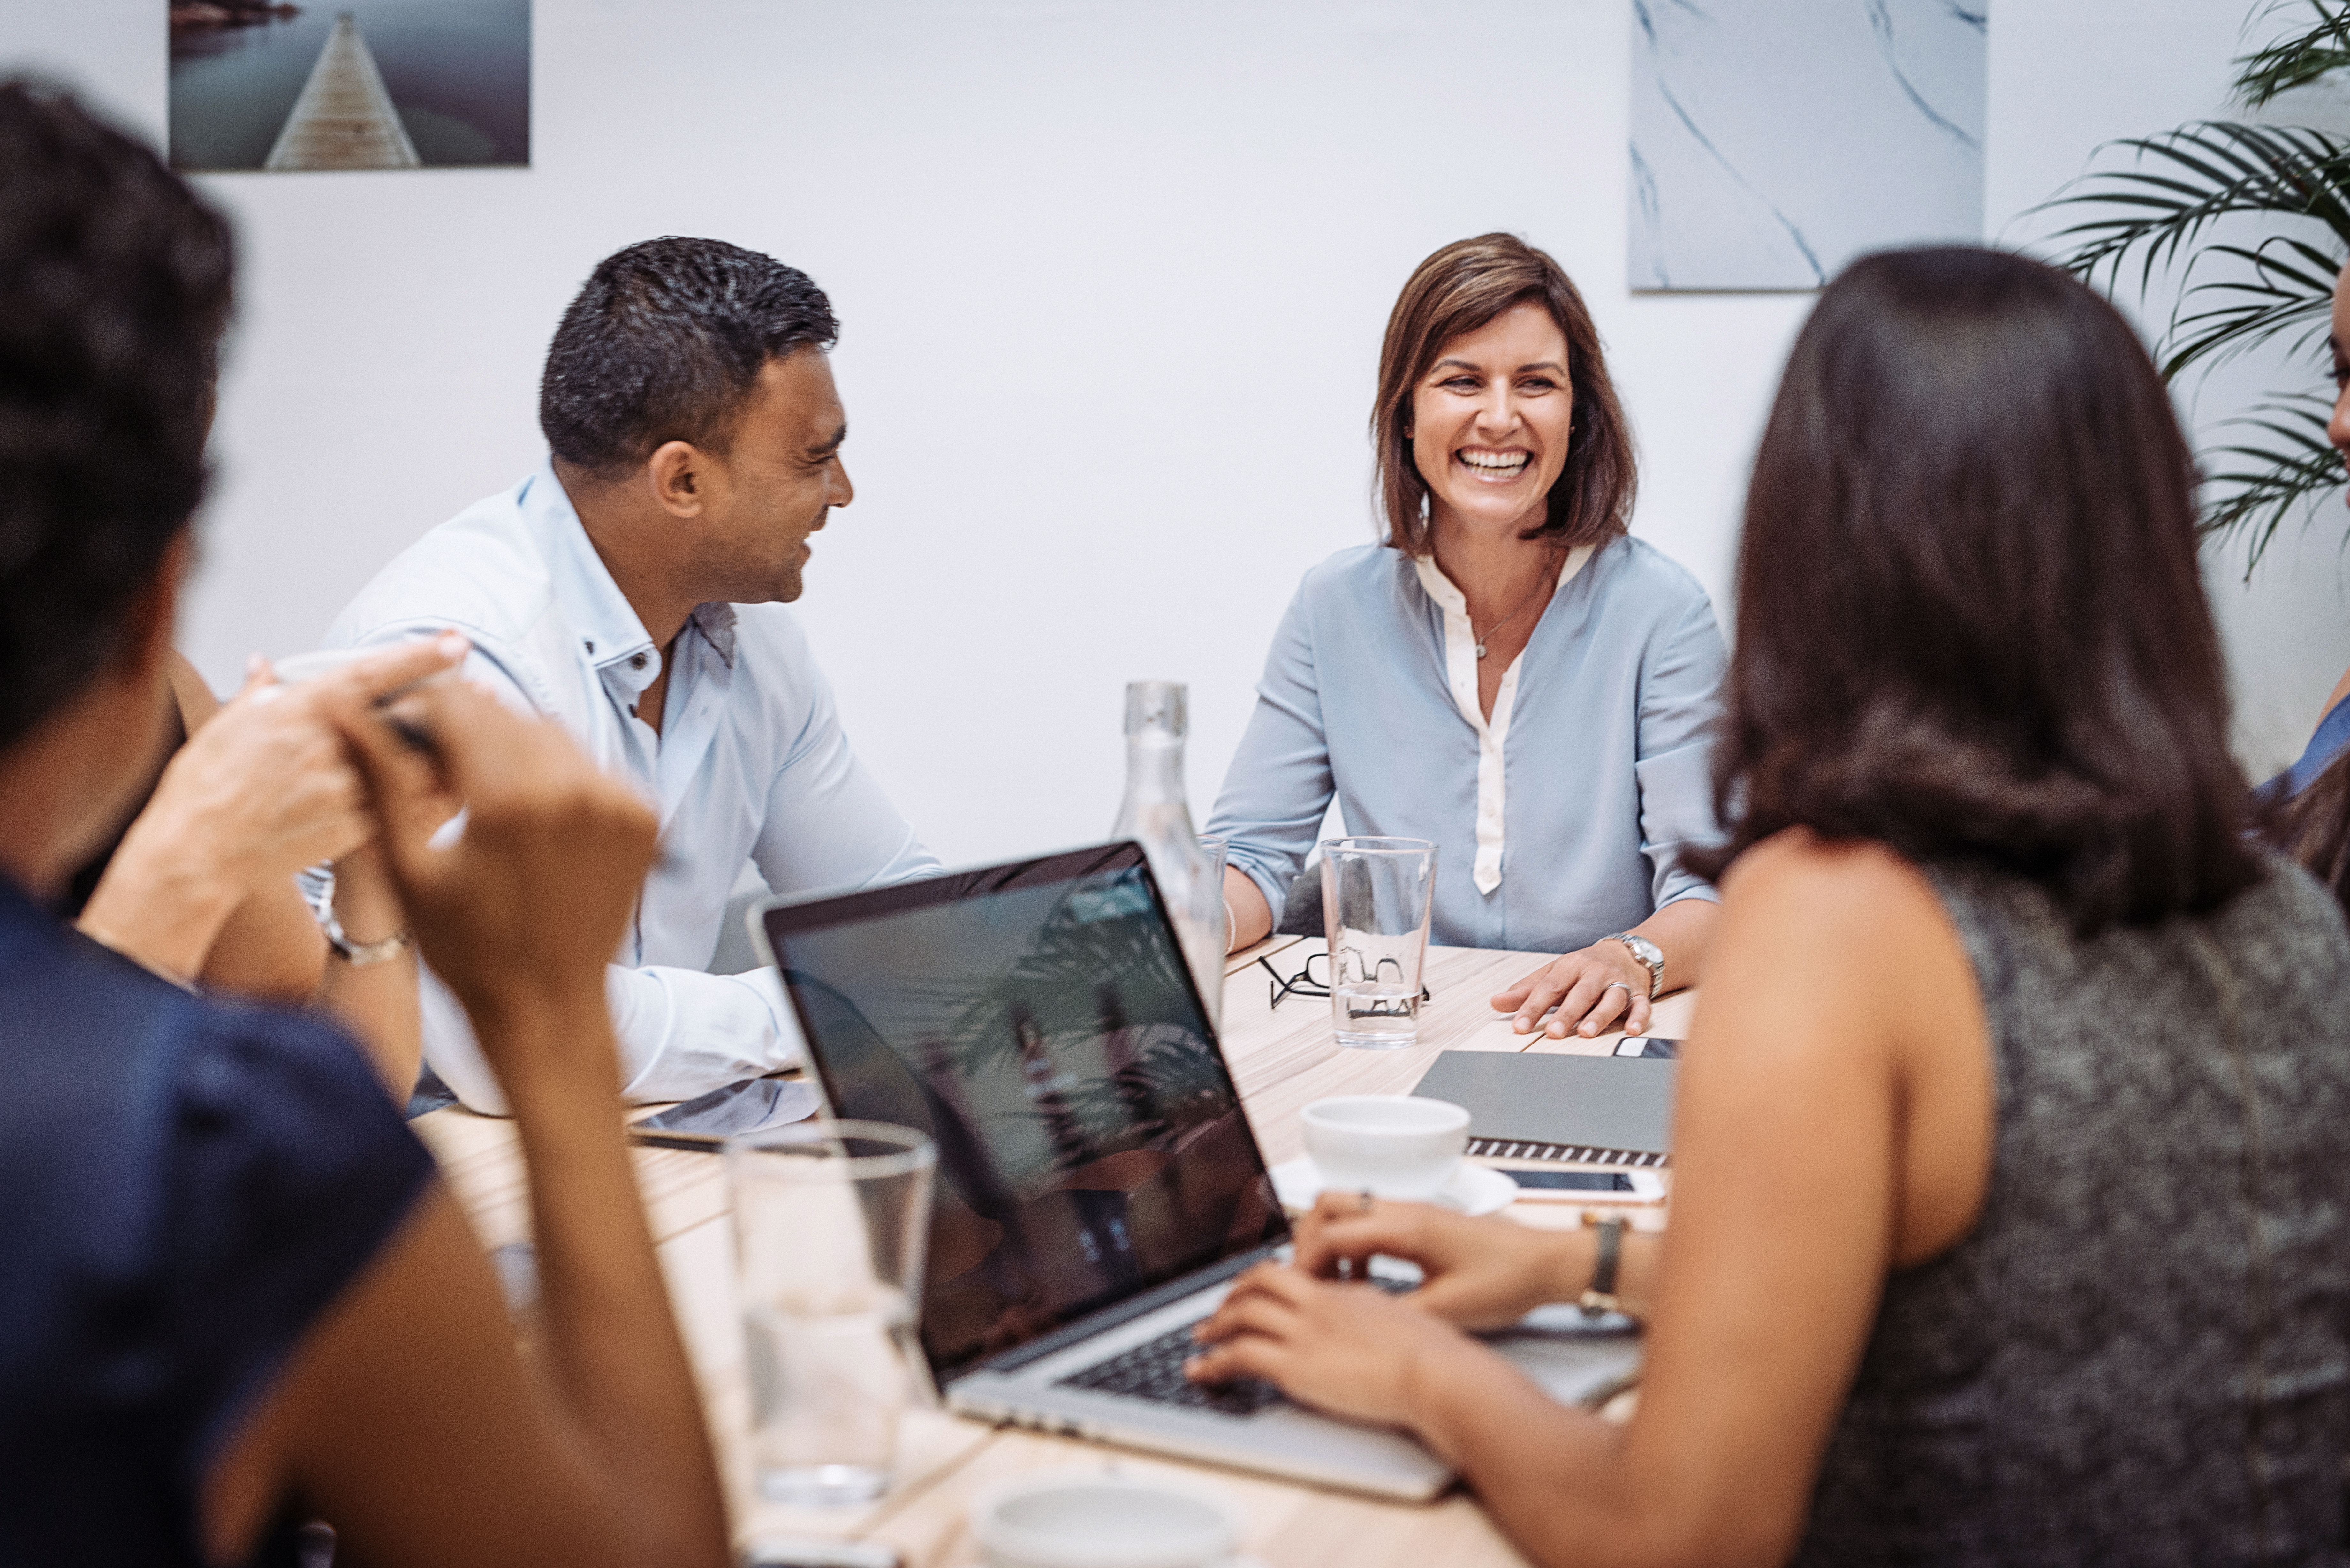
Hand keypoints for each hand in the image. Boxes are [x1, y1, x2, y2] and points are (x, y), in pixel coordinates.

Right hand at [79, 638, 465, 980]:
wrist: (196, 853)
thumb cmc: (204, 789)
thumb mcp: (225, 726)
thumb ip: (258, 693)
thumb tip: (265, 665)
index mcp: (301, 712)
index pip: (372, 674)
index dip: (418, 657)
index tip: (455, 643)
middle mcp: (331, 746)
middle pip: (408, 718)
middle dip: (452, 703)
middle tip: (484, 689)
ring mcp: (348, 789)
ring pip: (419, 763)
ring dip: (453, 744)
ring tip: (481, 730)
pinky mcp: (358, 829)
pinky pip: (413, 809)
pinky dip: (440, 793)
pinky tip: (459, 780)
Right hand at [324, 674, 656, 1075]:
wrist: (549, 1006)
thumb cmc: (468, 951)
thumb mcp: (407, 869)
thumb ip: (380, 781)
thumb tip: (343, 712)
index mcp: (511, 800)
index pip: (459, 707)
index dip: (421, 709)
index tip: (401, 728)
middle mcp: (574, 790)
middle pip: (504, 715)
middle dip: (462, 726)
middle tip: (433, 760)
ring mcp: (616, 802)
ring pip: (549, 734)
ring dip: (508, 745)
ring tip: (477, 787)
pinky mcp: (642, 817)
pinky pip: (588, 766)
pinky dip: (554, 773)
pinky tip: (526, 808)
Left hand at [1185, 1262, 1479, 1429]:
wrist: (1435, 1372)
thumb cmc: (1431, 1352)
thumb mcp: (1395, 1317)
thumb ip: (1368, 1312)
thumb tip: (1361, 1317)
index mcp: (1341, 1293)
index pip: (1289, 1274)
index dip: (1261, 1280)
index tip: (1249, 1291)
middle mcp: (1317, 1305)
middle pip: (1258, 1284)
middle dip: (1230, 1297)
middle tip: (1215, 1313)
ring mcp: (1304, 1333)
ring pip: (1242, 1316)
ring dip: (1214, 1328)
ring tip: (1199, 1342)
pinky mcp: (1297, 1367)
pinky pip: (1241, 1356)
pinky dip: (1214, 1363)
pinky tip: (1203, 1372)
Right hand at [1291, 1194, 1585, 1330]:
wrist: (1545, 1263)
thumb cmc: (1506, 1280)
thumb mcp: (1449, 1309)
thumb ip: (1397, 1312)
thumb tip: (1356, 1320)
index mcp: (1405, 1228)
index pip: (1331, 1233)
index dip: (1305, 1263)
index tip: (1298, 1291)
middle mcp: (1403, 1210)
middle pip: (1328, 1204)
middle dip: (1307, 1241)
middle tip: (1309, 1282)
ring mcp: (1411, 1211)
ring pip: (1347, 1209)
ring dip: (1330, 1241)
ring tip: (1336, 1284)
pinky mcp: (1421, 1221)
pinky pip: (1370, 1222)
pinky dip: (1354, 1245)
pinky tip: (1367, 1280)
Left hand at [1491, 939, 1654, 1038]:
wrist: (1627, 953)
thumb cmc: (1583, 968)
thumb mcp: (1553, 973)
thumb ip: (1525, 990)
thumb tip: (1495, 1002)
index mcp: (1571, 966)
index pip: (1549, 986)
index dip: (1533, 1006)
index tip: (1519, 1025)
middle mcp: (1595, 973)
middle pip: (1580, 993)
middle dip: (1567, 1013)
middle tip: (1554, 1033)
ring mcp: (1619, 983)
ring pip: (1611, 999)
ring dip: (1600, 1016)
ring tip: (1587, 1033)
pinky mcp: (1639, 994)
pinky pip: (1642, 1006)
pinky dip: (1639, 1017)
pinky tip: (1632, 1030)